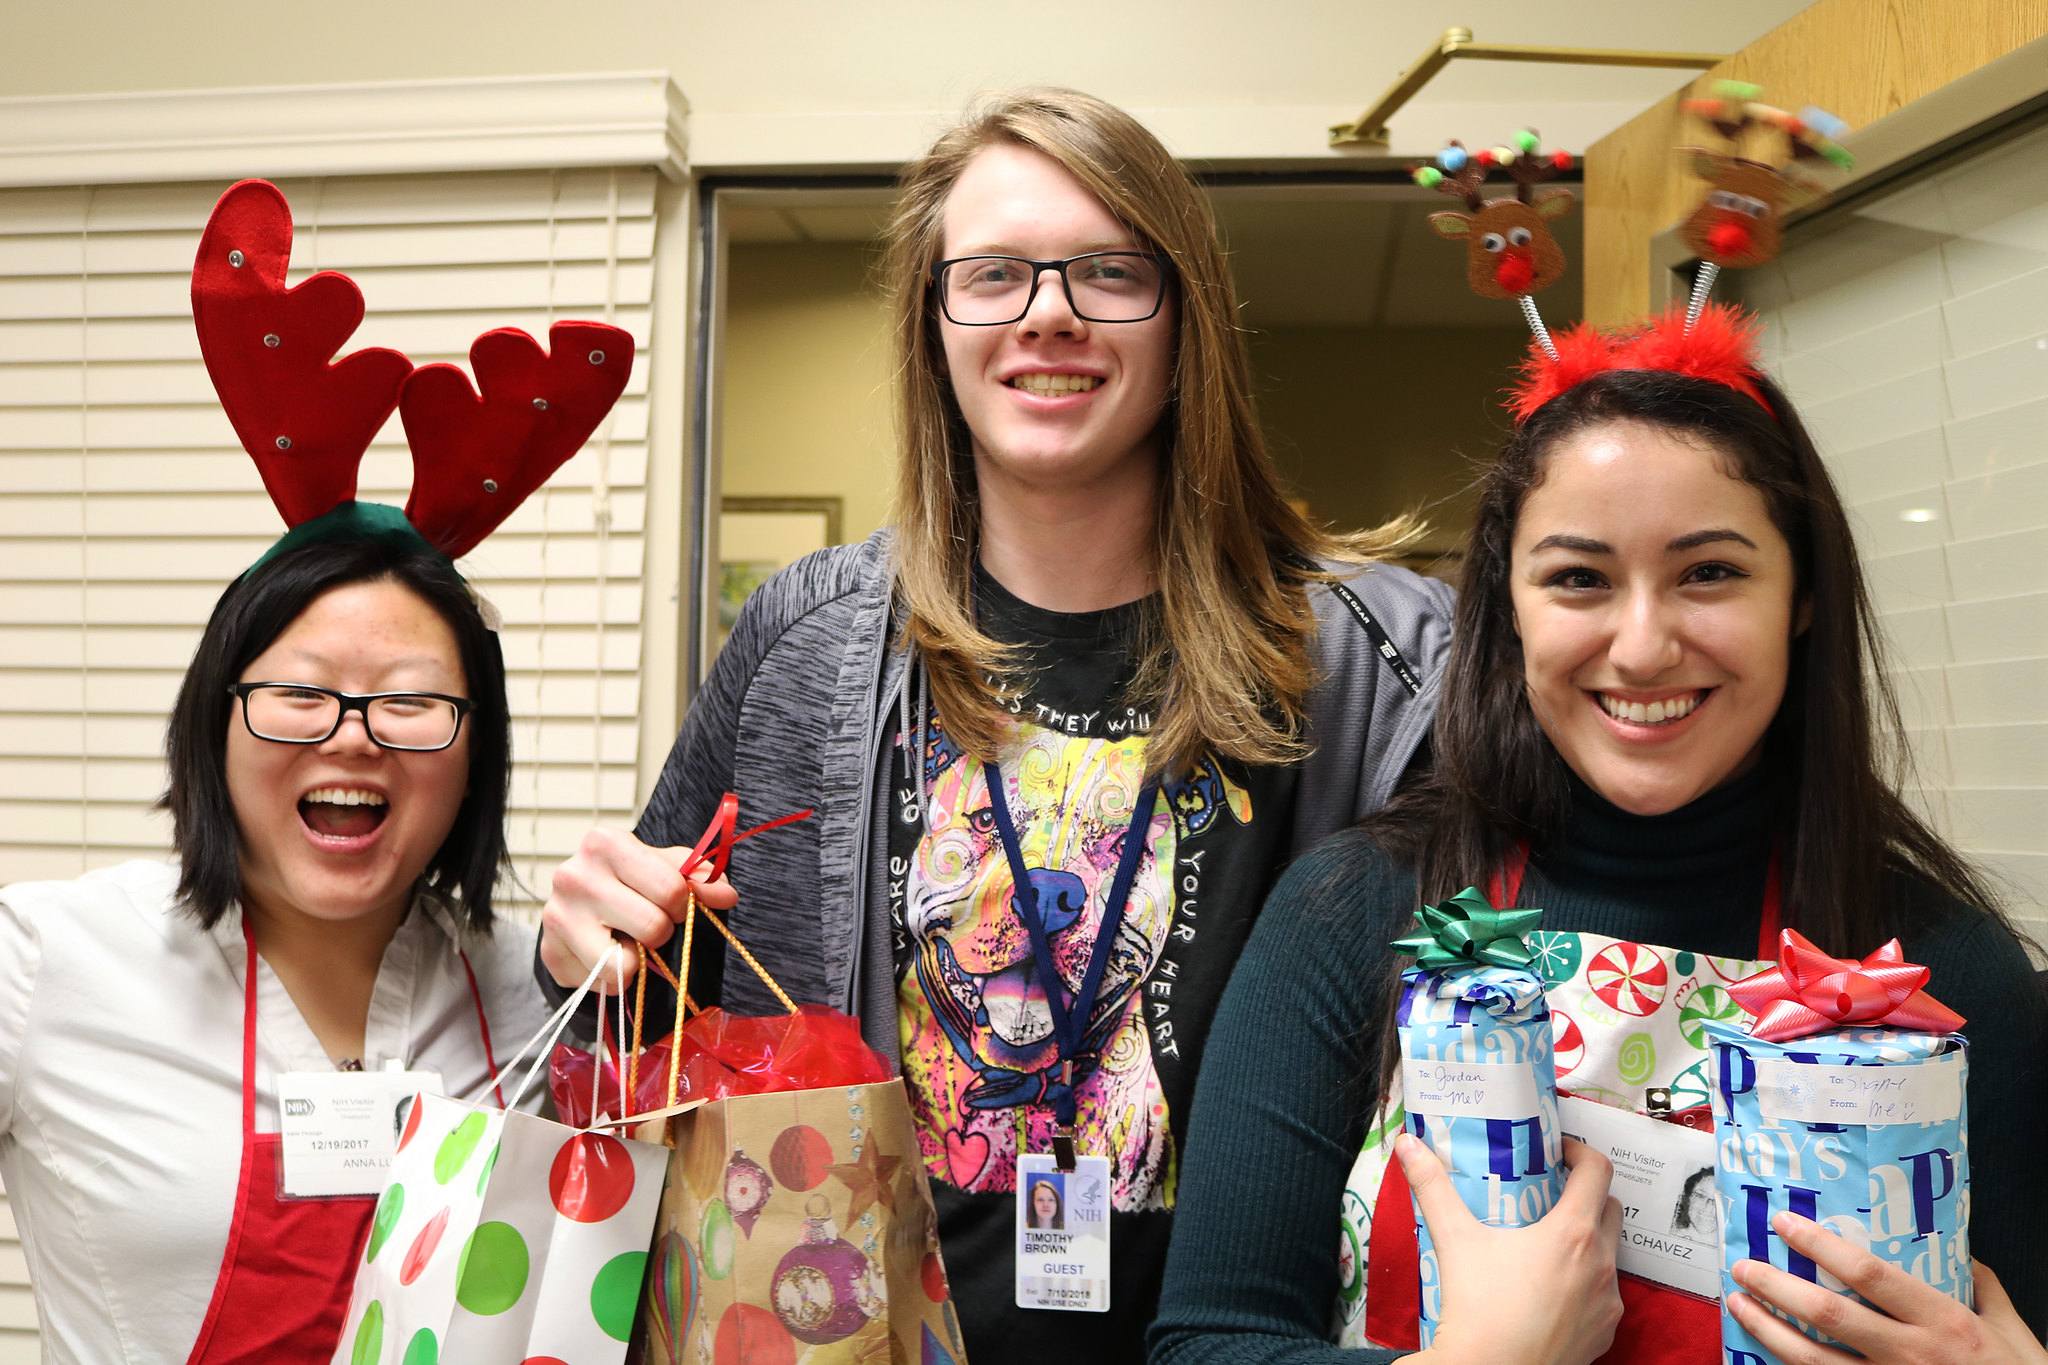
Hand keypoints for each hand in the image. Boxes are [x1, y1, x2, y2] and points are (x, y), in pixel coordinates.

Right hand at [537, 827, 738, 990]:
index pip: (671, 889)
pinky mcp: (550, 954)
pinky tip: (605, 952)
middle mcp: (573, 876)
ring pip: (625, 964)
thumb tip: (725, 896)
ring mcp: (555, 917)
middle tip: (646, 922)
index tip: (675, 903)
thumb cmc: (626, 880)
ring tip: (625, 940)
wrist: (576, 902)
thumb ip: (698, 876)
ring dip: (637, 960)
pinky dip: (614, 977)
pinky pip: (603, 983)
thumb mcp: (663, 866)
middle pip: (653, 927)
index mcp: (604, 843)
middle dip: (660, 932)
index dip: (684, 904)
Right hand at [1395, 1132, 1622, 1364]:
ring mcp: (1607, 1303)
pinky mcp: (1604, 1334)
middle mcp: (1601, 1265)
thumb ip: (1432, 1187)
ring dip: (1588, 1242)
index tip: (1557, 1152)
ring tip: (1546, 1246)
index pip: (1598, 1171)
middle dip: (1585, 1195)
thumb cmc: (1477, 1309)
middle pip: (1611, 1209)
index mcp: (1572, 1234)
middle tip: (1549, 1196)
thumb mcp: (1454, 1241)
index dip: (1581, 1151)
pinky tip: (1550, 1292)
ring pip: (1611, 1255)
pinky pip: (1605, 1296)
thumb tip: (1409, 1144)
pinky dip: (1585, 1284)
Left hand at [1730, 1212, 2047, 1364]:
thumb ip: (1981, 1286)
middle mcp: (1911, 1353)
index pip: (1868, 1273)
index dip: (1820, 1245)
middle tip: (1744, 1266)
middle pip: (1827, 1314)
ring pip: (1813, 1360)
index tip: (1783, 1223)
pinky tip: (1765, 1355)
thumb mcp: (2011, 1330)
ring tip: (1738, 1305)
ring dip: (1767, 1330)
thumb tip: (1959, 1253)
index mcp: (1943, 1321)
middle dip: (1776, 1286)